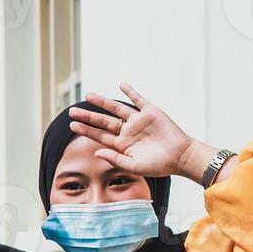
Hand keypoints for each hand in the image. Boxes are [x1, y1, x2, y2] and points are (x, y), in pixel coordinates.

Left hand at [68, 84, 210, 179]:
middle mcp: (128, 131)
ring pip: (116, 109)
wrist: (181, 157)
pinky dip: (130, 92)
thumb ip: (114, 159)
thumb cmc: (159, 165)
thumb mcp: (133, 165)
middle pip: (103, 121)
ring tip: (88, 96)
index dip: (86, 131)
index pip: (100, 136)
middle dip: (88, 116)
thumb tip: (96, 152)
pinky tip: (120, 85)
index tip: (72, 126)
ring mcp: (138, 121)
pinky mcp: (151, 112)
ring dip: (102, 102)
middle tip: (72, 111)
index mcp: (122, 145)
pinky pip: (138, 99)